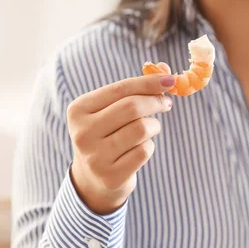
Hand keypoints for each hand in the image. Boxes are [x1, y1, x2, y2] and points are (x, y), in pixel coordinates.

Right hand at [67, 71, 174, 213]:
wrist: (94, 179)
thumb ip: (136, 88)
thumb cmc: (108, 134)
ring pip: (141, 129)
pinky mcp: (112, 176)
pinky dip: (149, 146)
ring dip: (154, 126)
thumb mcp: (112, 109)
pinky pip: (144, 151)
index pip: (120, 89)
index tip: (170, 79)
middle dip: (155, 102)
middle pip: (132, 107)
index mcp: (78, 110)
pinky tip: (140, 148)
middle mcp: (82, 133)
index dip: (148, 82)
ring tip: (150, 128)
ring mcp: (95, 157)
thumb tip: (165, 69)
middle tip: (166, 103)